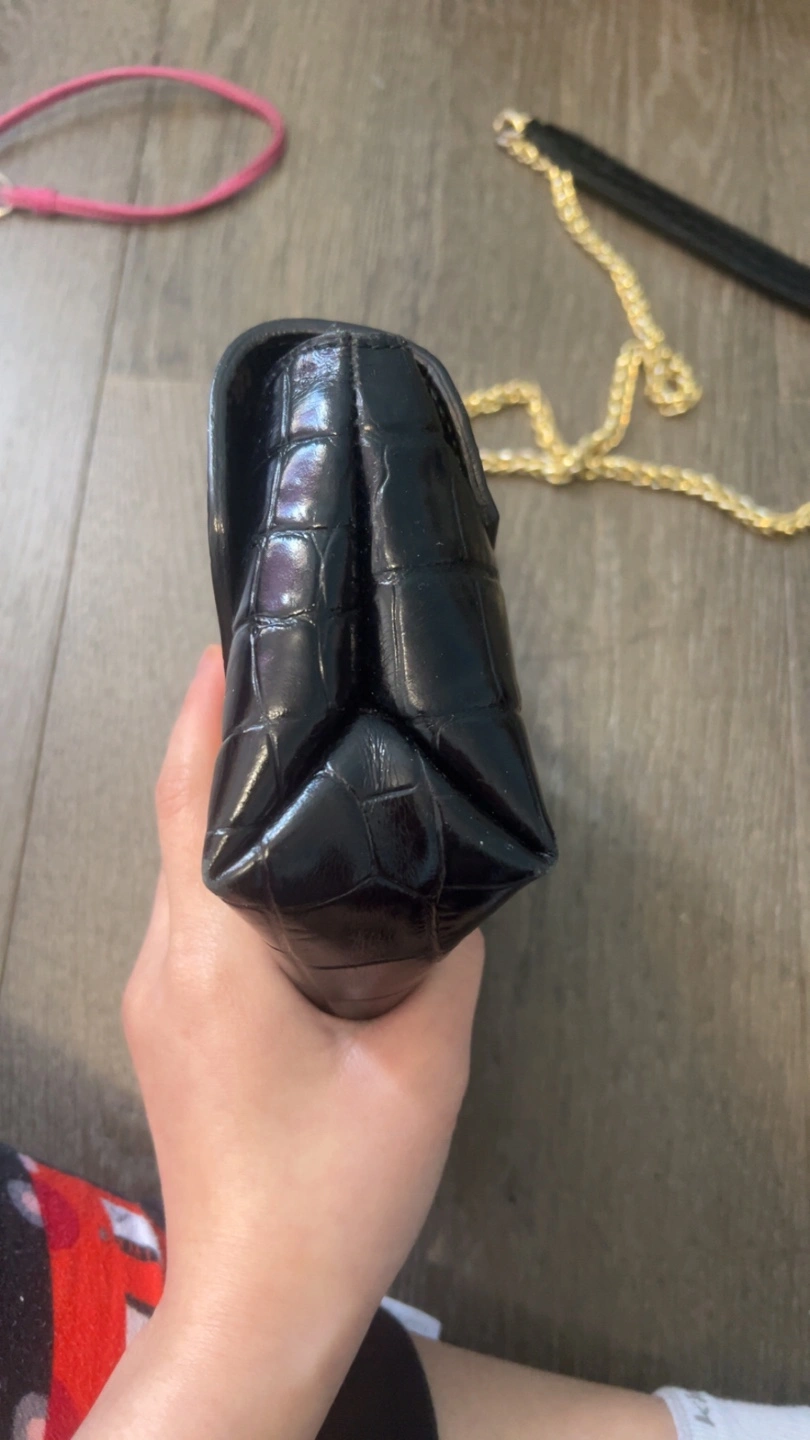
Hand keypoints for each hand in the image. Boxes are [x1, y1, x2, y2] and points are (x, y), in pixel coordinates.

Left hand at [106, 646, 483, 1437]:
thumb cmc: (332, 1196)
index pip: (188, 805)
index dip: (204, 717)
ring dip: (219, 806)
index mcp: (212, 960)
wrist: (260, 1307)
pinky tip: (278, 859)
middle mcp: (163, 966)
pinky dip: (222, 866)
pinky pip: (187, 918)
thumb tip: (445, 893)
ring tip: (288, 751)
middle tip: (281, 680)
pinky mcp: (168, 1026)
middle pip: (175, 825)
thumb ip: (441, 959)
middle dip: (216, 744)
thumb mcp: (421, 1069)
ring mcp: (155, 998)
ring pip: (179, 872)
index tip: (231, 645)